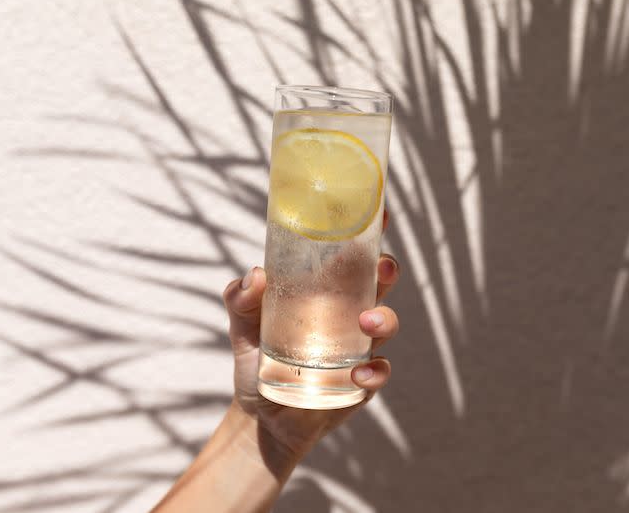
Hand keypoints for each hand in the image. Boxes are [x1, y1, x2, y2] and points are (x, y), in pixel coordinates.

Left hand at [222, 253, 399, 460]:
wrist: (259, 415)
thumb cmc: (256, 358)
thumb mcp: (241, 324)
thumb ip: (240, 297)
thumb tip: (257, 275)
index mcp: (324, 292)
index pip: (352, 256)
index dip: (369, 233)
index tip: (382, 213)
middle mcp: (347, 314)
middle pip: (379, 283)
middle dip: (388, 269)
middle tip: (383, 266)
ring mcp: (358, 347)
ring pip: (386, 323)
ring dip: (384, 318)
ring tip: (366, 322)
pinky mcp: (360, 381)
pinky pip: (379, 372)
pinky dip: (374, 371)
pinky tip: (358, 375)